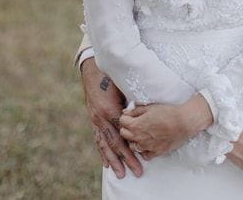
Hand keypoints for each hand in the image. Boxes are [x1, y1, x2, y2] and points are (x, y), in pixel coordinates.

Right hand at [80, 57, 142, 177]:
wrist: (94, 70)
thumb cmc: (113, 76)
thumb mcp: (124, 87)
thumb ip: (134, 102)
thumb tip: (148, 112)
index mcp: (111, 109)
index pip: (124, 133)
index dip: (133, 146)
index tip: (143, 157)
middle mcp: (101, 117)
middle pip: (115, 143)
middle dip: (126, 159)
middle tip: (136, 171)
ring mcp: (96, 120)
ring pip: (105, 145)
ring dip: (113, 160)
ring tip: (120, 173)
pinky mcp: (93, 120)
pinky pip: (98, 139)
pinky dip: (103, 152)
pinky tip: (106, 163)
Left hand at [119, 93, 212, 157]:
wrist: (184, 122)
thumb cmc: (168, 112)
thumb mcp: (150, 107)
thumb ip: (136, 110)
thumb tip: (125, 112)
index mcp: (136, 125)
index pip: (121, 122)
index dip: (126, 117)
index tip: (131, 115)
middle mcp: (139, 138)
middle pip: (124, 134)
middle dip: (127, 128)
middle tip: (136, 123)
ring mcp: (146, 147)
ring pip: (132, 146)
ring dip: (134, 139)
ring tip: (142, 133)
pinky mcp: (155, 153)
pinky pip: (144, 155)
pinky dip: (145, 149)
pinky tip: (150, 142)